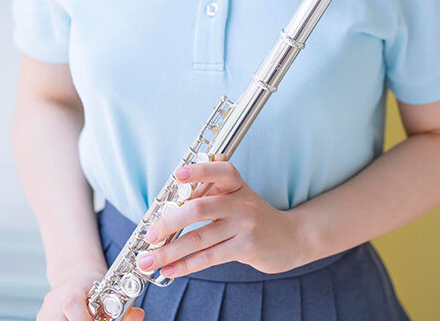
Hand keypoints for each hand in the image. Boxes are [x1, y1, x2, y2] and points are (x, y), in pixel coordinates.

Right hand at [37, 262, 144, 320]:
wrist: (76, 276)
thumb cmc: (95, 284)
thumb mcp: (110, 290)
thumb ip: (125, 308)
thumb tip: (139, 315)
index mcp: (71, 291)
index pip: (73, 306)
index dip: (85, 319)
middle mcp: (52, 303)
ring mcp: (44, 315)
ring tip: (89, 319)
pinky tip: (79, 320)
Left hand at [136, 155, 306, 278]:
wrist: (290, 237)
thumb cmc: (255, 216)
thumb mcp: (238, 196)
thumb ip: (211, 192)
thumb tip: (173, 196)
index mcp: (236, 185)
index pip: (220, 171)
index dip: (199, 171)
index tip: (178, 174)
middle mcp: (241, 202)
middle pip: (200, 208)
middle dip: (169, 223)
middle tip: (150, 235)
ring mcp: (244, 226)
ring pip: (200, 238)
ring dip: (170, 251)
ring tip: (149, 260)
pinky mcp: (246, 248)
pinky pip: (209, 257)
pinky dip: (186, 265)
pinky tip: (170, 269)